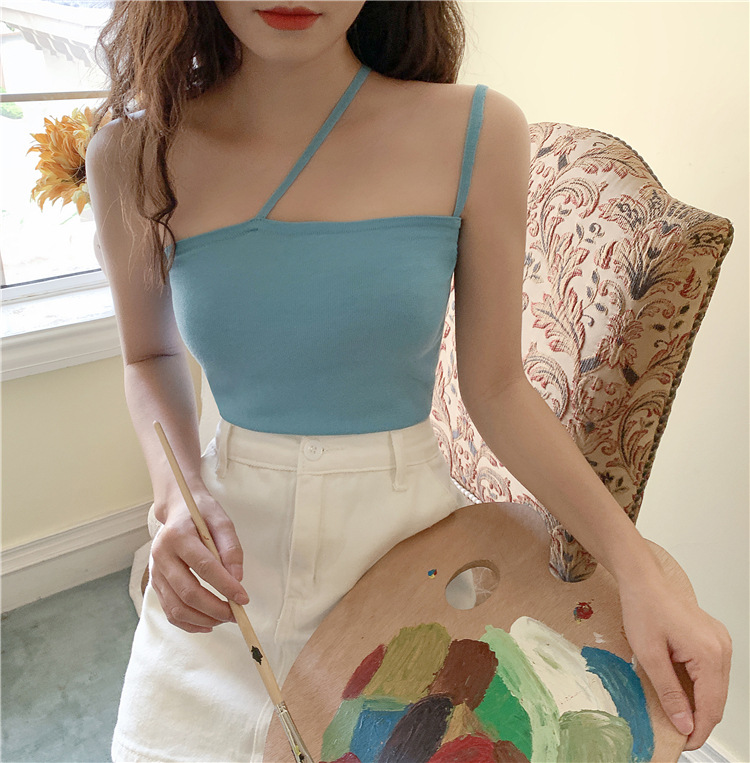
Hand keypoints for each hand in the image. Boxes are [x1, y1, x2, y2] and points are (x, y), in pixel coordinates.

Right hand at [149, 490, 248, 632]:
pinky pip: (169, 610)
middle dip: (215, 608)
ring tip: (224, 619)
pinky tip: (208, 624)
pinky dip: (188, 623)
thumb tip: (237, 579)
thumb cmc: (202, 514)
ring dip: (203, 619)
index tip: (243, 598)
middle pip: (188, 592)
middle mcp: (161, 555)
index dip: (225, 586)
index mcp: (178, 536)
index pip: (204, 566)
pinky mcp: (155, 583)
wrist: (177, 509)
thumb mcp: (221, 520)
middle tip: (236, 614)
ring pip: (176, 607)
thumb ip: (231, 548)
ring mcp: (155, 571)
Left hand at [619, 575, 731, 749]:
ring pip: (716, 687)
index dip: (698, 730)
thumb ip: (669, 692)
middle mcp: (721, 647)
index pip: (711, 706)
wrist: (643, 580)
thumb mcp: (649, 655)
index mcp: (709, 653)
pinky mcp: (713, 638)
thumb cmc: (643, 608)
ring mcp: (720, 641)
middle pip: (717, 699)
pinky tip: (681, 691)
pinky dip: (699, 686)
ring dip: (699, 703)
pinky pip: (712, 672)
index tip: (682, 744)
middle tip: (677, 733)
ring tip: (676, 715)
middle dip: (699, 719)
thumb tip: (684, 723)